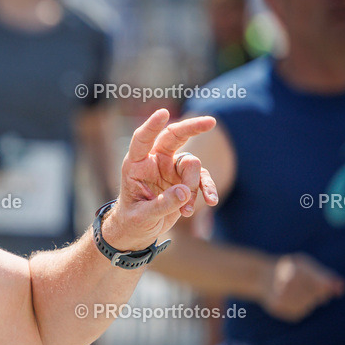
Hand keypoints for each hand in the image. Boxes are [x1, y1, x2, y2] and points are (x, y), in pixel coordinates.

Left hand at [102, 109, 217, 250]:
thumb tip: (185, 191)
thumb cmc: (132, 220)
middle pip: (173, 137)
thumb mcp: (142, 216)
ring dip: (194, 184)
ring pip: (191, 164)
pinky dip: (207, 189)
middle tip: (211, 122)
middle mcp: (154, 161)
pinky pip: (201, 178)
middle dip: (191, 128)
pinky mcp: (184, 180)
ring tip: (186, 210)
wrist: (138, 230)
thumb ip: (162, 205)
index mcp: (136, 164)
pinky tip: (211, 201)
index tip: (163, 113)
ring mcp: (170, 169)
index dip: (152, 126)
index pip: (142, 139)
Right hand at [263, 253, 344, 321]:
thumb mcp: (306, 265)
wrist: (259, 275)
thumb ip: (326, 275)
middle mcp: (287, 283)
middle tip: (303, 283)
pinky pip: (300, 312)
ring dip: (308, 300)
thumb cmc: (288, 268)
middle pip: (318, 296)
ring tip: (294, 290)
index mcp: (295, 268)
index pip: (324, 285)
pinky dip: (299, 306)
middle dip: (316, 291)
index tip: (324, 285)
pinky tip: (289, 298)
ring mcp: (281, 296)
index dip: (327, 286)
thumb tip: (342, 289)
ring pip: (310, 305)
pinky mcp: (278, 308)